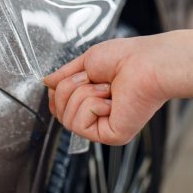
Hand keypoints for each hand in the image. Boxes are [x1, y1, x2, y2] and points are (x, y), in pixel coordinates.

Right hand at [44, 36, 167, 145]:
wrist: (145, 62)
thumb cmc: (125, 57)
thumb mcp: (86, 61)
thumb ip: (64, 74)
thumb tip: (47, 82)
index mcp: (92, 97)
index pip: (59, 104)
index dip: (56, 92)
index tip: (65, 78)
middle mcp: (97, 113)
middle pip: (58, 109)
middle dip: (70, 87)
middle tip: (92, 77)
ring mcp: (103, 125)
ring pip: (66, 117)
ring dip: (83, 94)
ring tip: (106, 88)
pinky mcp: (110, 135)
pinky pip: (79, 124)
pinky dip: (91, 104)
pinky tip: (110, 99)